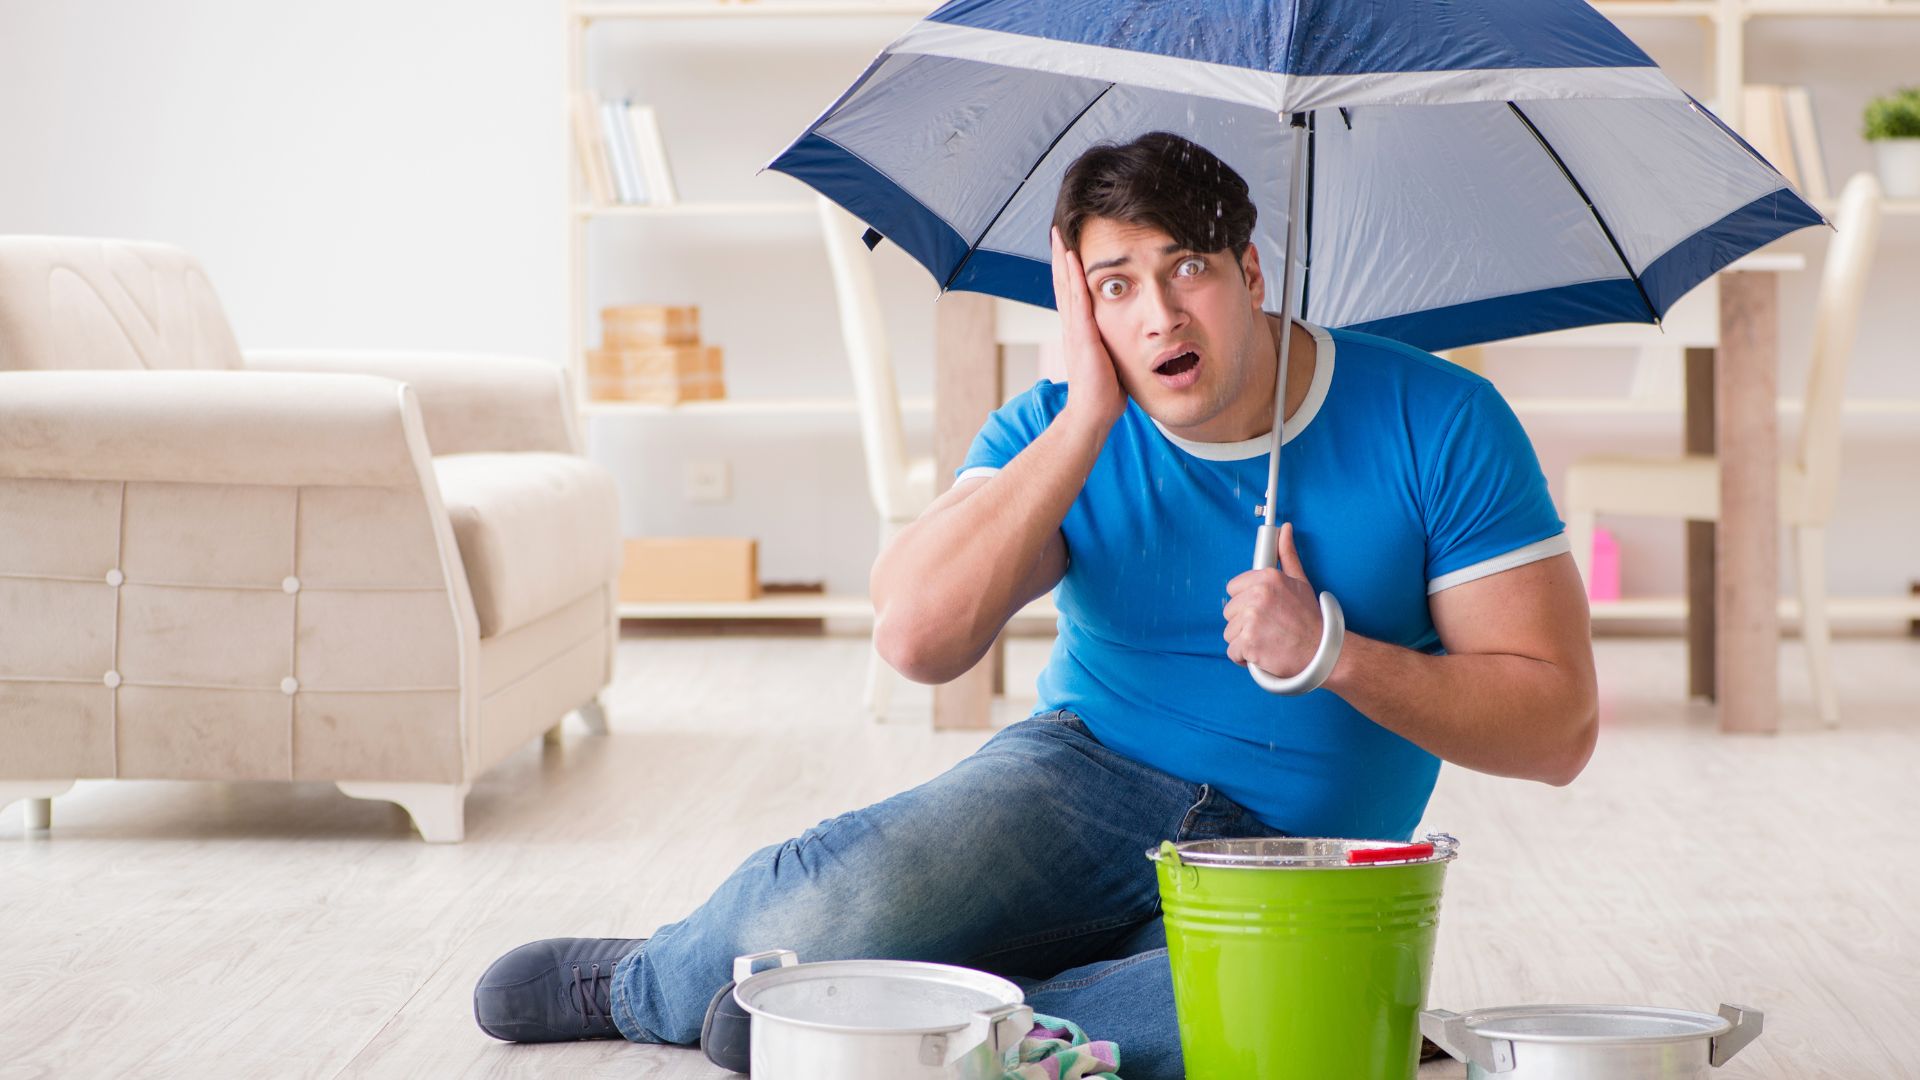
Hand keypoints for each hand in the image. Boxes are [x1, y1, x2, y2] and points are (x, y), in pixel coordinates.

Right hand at [1050, 226, 1125, 430]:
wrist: (1092, 413)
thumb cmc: (1105, 392)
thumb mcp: (1110, 359)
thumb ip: (1112, 344)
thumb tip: (1129, 338)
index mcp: (1079, 330)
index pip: (1072, 293)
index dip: (1068, 270)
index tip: (1067, 247)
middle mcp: (1072, 326)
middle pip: (1062, 283)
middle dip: (1059, 256)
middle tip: (1056, 230)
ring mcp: (1074, 329)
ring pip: (1065, 286)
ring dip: (1062, 259)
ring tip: (1059, 235)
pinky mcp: (1082, 336)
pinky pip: (1077, 300)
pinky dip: (1072, 277)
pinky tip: (1071, 258)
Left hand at [1224, 523, 1324, 677]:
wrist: (1322, 651)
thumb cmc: (1311, 619)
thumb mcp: (1300, 581)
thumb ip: (1287, 555)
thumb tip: (1285, 529)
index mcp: (1267, 578)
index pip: (1233, 588)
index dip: (1245, 601)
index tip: (1260, 609)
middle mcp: (1257, 596)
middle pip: (1229, 611)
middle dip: (1244, 622)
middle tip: (1268, 627)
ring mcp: (1251, 620)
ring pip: (1229, 632)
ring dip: (1244, 641)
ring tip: (1267, 640)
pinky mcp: (1248, 643)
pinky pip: (1232, 652)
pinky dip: (1245, 658)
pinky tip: (1262, 653)